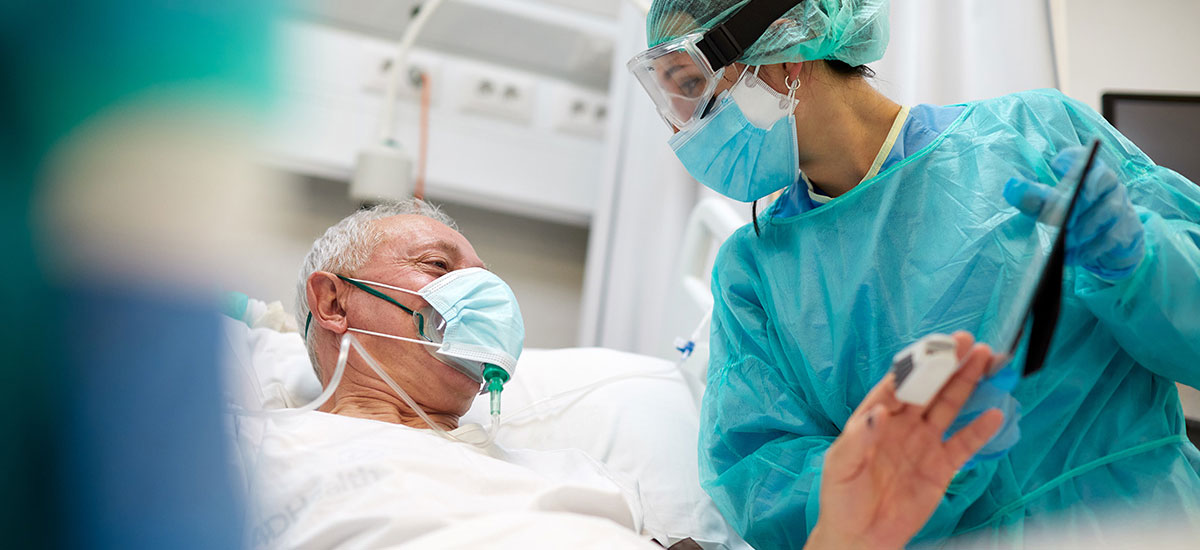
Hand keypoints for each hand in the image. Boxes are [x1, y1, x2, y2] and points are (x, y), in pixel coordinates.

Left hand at [808, 332, 1004, 549]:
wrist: (860, 537)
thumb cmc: (842, 498)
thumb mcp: (841, 466)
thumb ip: (859, 439)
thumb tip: (879, 412)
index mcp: (874, 417)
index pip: (897, 383)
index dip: (915, 365)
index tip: (933, 348)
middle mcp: (902, 424)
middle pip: (928, 388)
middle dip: (947, 364)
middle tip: (967, 342)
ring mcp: (923, 443)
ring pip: (948, 406)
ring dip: (966, 384)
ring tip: (984, 359)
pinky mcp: (940, 467)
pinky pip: (963, 444)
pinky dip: (980, 429)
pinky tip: (994, 412)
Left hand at [1003, 146, 1144, 279]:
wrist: (1108, 245)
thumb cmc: (1075, 218)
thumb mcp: (1052, 207)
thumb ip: (1034, 198)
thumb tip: (1011, 187)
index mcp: (1090, 172)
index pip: (1086, 157)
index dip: (1075, 158)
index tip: (1056, 165)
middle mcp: (1110, 185)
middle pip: (1101, 181)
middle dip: (1079, 198)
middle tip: (1060, 217)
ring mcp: (1122, 207)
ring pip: (1108, 211)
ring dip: (1082, 229)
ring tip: (1061, 242)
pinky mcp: (1127, 231)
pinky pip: (1110, 239)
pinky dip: (1088, 249)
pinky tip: (1070, 257)